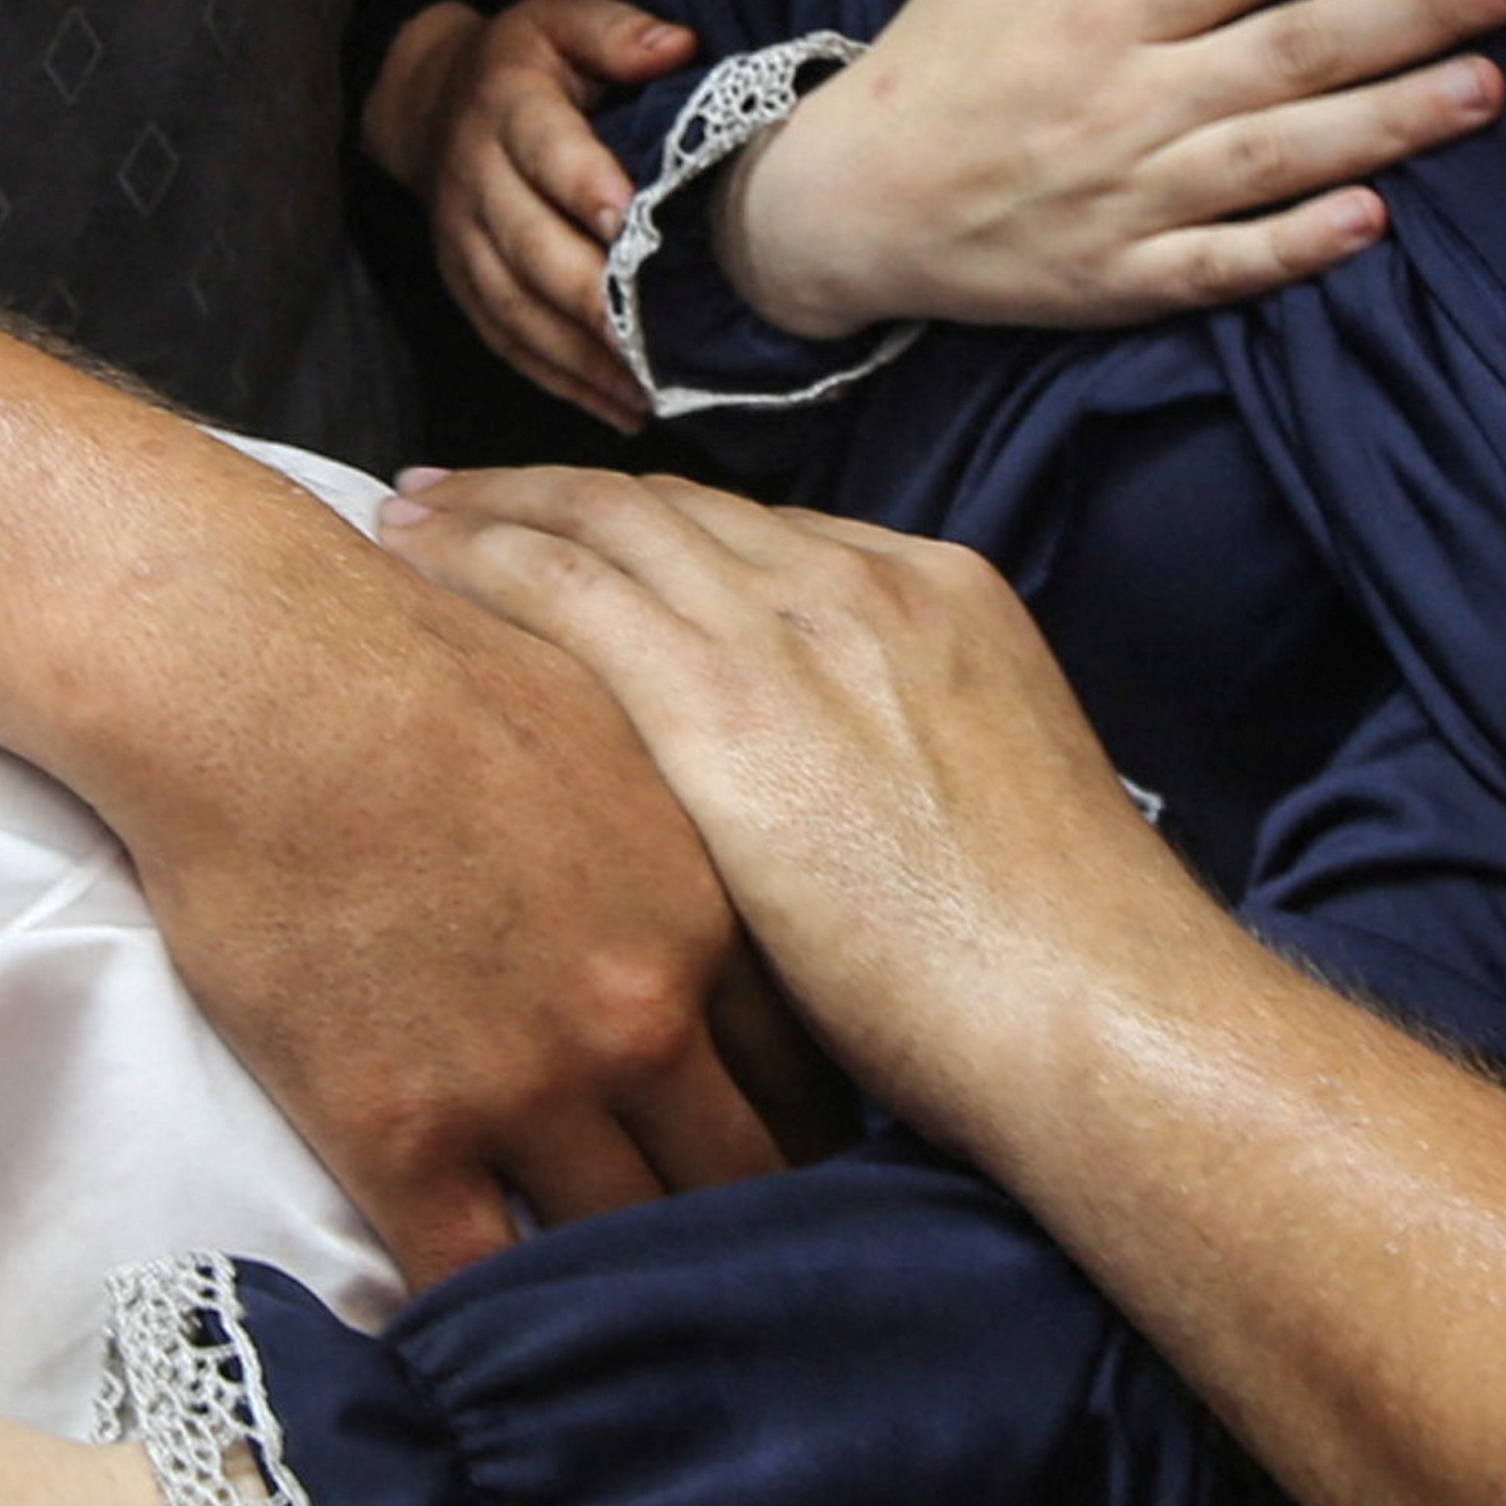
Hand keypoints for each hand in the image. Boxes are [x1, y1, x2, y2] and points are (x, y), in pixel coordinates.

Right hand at [66, 483, 789, 1276]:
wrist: (256, 676)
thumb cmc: (416, 665)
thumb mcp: (610, 716)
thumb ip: (683, 817)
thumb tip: (732, 840)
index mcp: (706, 914)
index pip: (807, 1076)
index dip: (803, 1132)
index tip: (785, 1160)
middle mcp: (642, 1018)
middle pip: (741, 1181)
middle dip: (747, 1233)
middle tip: (736, 1276)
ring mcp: (522, 1085)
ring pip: (622, 1245)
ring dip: (627, 1288)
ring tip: (629, 1329)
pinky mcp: (397, 1132)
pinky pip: (469, 1274)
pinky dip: (488, 1317)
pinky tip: (492, 1341)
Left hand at [369, 464, 1207, 1146]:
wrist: (1094, 1010)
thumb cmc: (1049, 969)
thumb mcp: (984, 812)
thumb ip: (899, 765)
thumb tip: (840, 806)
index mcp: (937, 598)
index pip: (757, 537)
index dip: (651, 528)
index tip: (579, 530)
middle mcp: (861, 583)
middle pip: (672, 510)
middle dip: (557, 496)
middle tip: (455, 494)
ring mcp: (792, 628)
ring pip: (605, 523)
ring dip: (496, 509)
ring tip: (411, 513)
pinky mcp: (722, 695)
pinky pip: (567, 586)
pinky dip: (480, 558)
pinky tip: (411, 559)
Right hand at [374, 0, 696, 426]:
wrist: (430, 100)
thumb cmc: (528, 61)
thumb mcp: (564, 20)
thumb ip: (618, 31)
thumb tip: (676, 47)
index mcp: (508, 107)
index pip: (546, 151)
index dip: (585, 188)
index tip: (631, 226)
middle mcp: (476, 178)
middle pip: (529, 245)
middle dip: (588, 297)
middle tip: (650, 339)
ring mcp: (462, 238)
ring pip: (515, 306)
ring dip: (579, 356)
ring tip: (646, 392)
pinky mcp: (462, 281)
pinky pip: (505, 338)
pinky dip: (559, 380)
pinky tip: (618, 410)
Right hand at [716, 0, 1505, 342]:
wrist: (841, 208)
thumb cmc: (931, 66)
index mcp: (1103, 10)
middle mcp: (1126, 99)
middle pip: (1297, 44)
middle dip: (1422, 4)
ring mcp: (1126, 196)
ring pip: (1280, 153)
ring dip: (1390, 120)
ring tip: (1492, 84)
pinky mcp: (1120, 279)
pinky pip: (1220, 267)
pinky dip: (1293, 247)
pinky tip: (1375, 222)